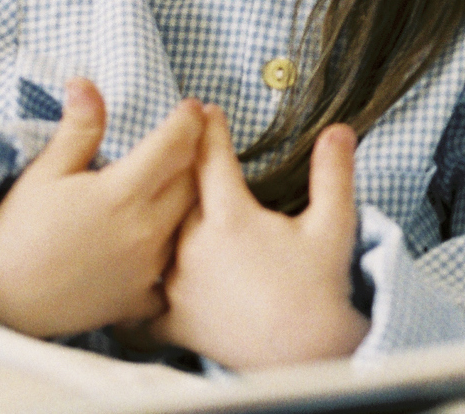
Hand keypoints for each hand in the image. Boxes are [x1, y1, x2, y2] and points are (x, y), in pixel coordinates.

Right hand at [0, 79, 200, 336]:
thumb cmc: (17, 227)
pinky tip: (167, 239)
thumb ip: (79, 128)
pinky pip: (175, 268)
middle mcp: (144, 231)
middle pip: (192, 182)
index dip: (187, 120)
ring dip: (189, 200)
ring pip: (190, 224)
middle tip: (190, 139)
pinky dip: (176, 250)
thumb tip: (86, 82)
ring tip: (178, 183)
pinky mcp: (141, 299)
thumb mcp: (45, 171)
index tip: (191, 106)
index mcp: (121, 193)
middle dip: (194, 155)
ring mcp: (146, 269)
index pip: (175, 144)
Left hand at [150, 109, 367, 369]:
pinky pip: (142, 304)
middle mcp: (194, 247)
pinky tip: (126, 282)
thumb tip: (339, 130)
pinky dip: (135, 293)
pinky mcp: (175, 321)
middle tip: (174, 146)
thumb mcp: (333, 225)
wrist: (304, 354)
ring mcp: (179, 285)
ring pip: (154, 242)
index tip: (205, 110)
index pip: (211, 159)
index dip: (208, 130)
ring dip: (152, 223)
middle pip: (174, 196)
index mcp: (230, 218)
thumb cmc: (319, 289)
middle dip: (175, 167)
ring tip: (147, 206)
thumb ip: (333, 174)